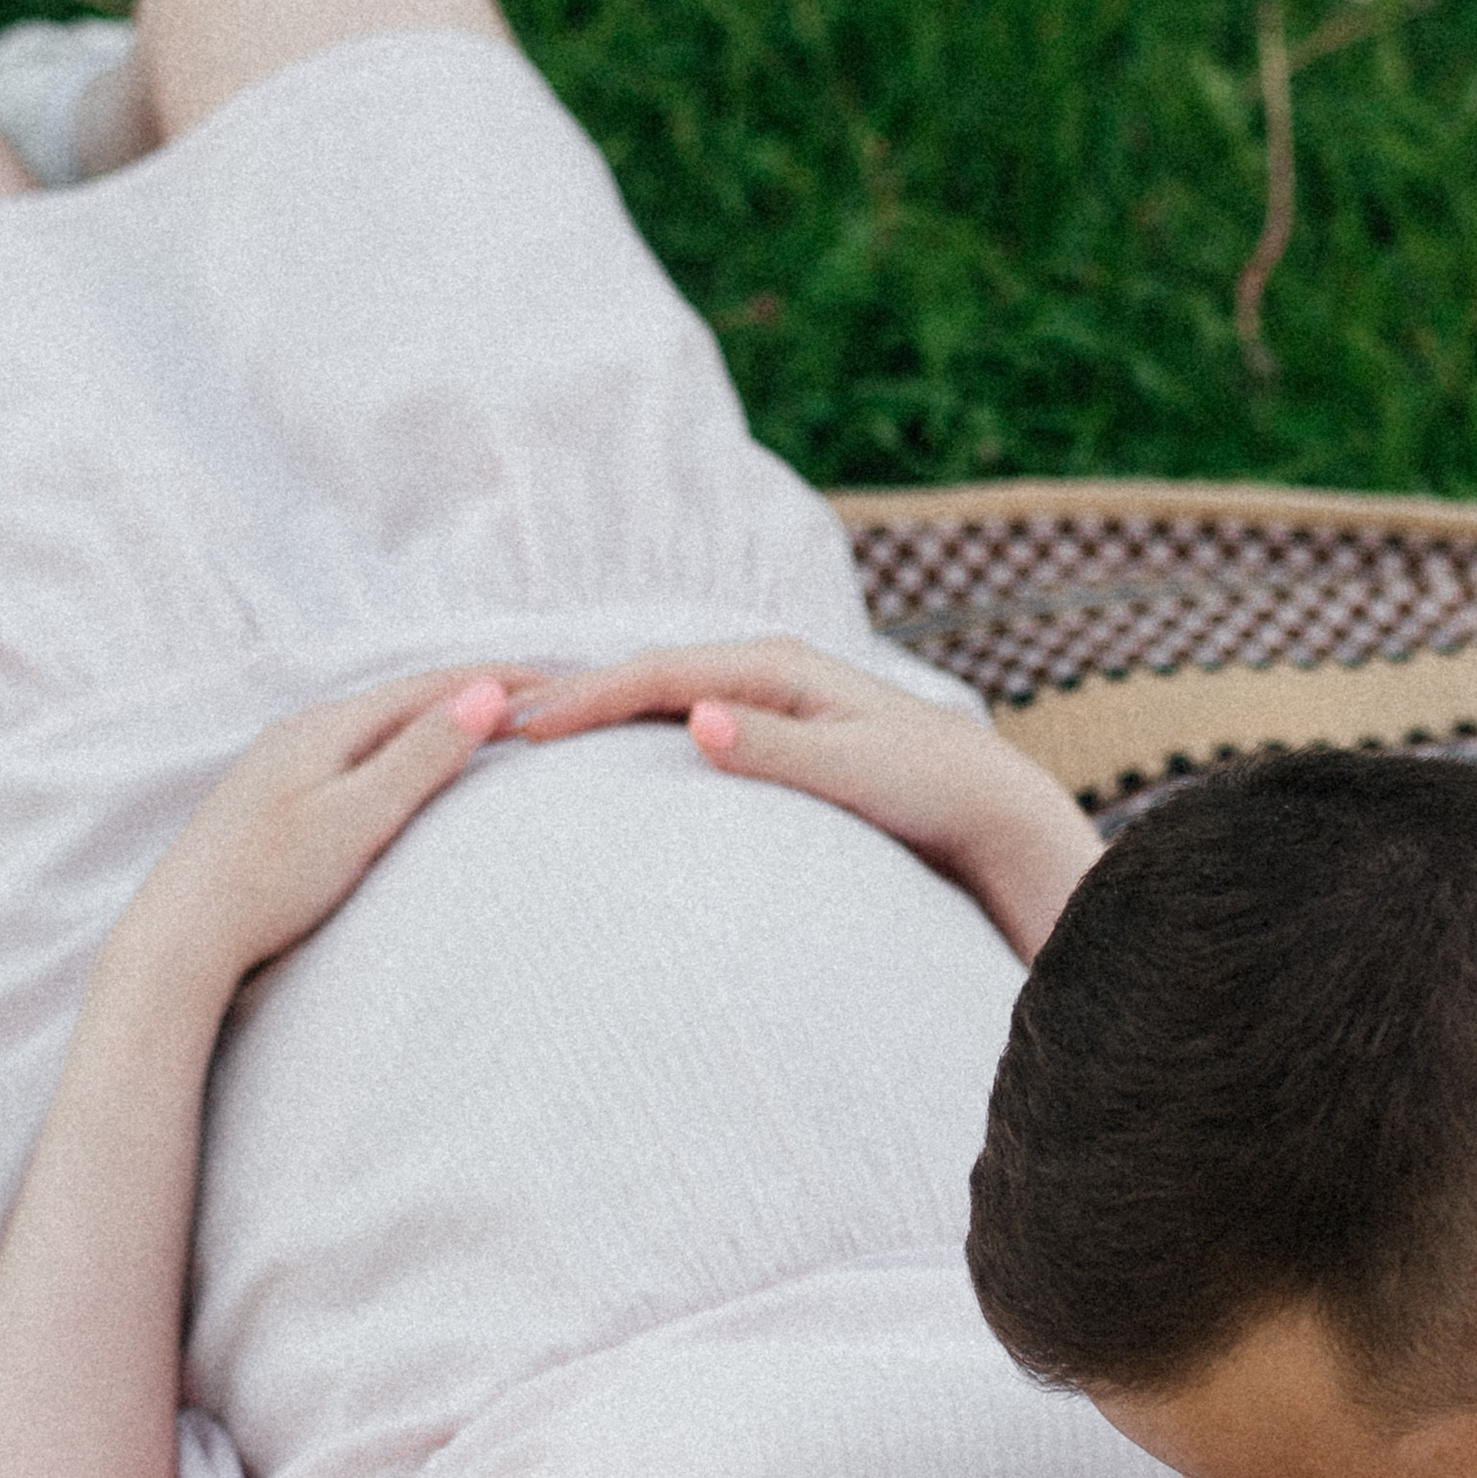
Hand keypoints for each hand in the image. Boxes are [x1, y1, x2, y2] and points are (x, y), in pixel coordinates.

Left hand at [117, 668, 527, 1002]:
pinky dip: (408, 751)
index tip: (561, 683)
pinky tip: (416, 772)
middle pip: (408, 698)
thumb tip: (484, 693)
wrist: (181, 938)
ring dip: (442, 720)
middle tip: (545, 696)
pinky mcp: (277, 801)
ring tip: (495, 725)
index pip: (433, 686)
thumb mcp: (359, 816)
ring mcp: (285, 766)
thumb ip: (422, 756)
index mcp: (326, 727)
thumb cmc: (267, 885)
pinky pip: (360, 756)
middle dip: (477, 692)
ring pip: (382, 727)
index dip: (500, 680)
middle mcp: (302, 732)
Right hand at [515, 634, 1100, 957]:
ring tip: (522, 735)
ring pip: (658, 698)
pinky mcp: (771, 733)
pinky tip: (599, 759)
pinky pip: (680, 723)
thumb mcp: (858, 773)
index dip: (585, 699)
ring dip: (594, 712)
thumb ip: (778, 749)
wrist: (989, 808)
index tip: (519, 725)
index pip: (658, 676)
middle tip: (487, 722)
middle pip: (645, 676)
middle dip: (569, 695)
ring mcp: (766, 700)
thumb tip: (695, 720)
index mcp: (777, 669)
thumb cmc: (931, 790)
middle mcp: (766, 672)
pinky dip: (631, 732)